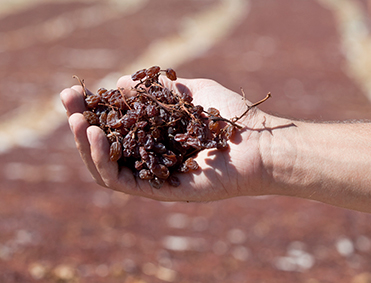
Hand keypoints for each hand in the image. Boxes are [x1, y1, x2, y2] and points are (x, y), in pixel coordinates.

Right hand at [61, 76, 273, 201]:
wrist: (258, 141)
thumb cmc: (230, 116)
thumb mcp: (191, 92)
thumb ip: (157, 90)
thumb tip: (120, 82)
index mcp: (156, 135)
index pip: (116, 125)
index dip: (93, 109)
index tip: (74, 93)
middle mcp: (152, 156)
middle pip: (107, 146)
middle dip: (83, 124)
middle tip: (68, 104)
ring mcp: (155, 175)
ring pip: (108, 167)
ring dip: (88, 145)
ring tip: (78, 123)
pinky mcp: (161, 191)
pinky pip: (123, 181)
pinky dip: (106, 162)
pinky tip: (100, 138)